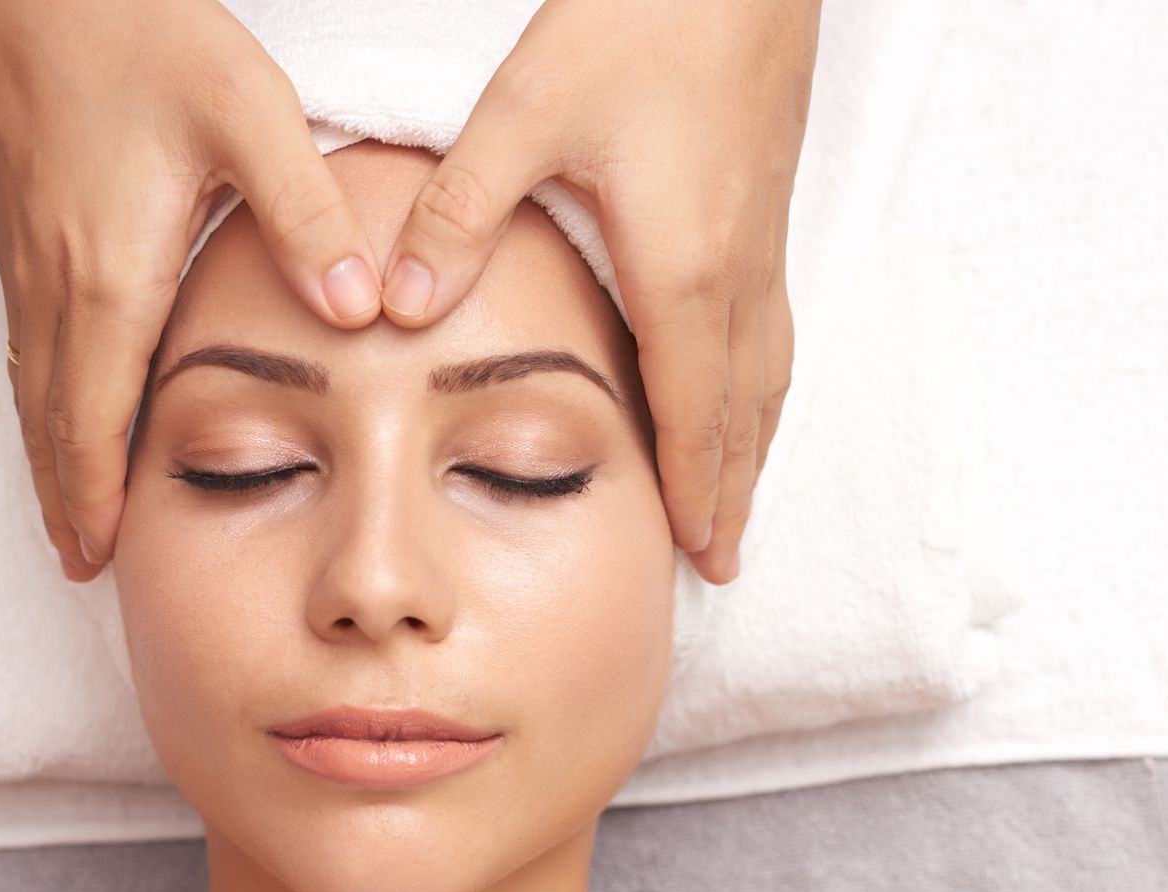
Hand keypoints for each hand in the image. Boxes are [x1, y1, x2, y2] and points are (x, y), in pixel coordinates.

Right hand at [0, 0, 383, 579]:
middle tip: (82, 565)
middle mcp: (55, 278)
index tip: (106, 558)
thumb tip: (357, 308)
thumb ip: (305, 214)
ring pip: (31, 384)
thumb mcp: (247, 114)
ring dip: (48, 457)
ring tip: (66, 514)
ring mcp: (27, 253)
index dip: (99, 496)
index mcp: (112, 273)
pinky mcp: (21, 224)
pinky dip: (40, 398)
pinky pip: (27, 340)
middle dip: (66, 500)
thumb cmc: (139, 32)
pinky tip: (57, 408)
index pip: (95, 419)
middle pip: (50, 421)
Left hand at [375, 0, 819, 583]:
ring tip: (741, 500)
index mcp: (681, 268)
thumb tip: (391, 306)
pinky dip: (764, 387)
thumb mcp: (528, 108)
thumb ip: (461, 211)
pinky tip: (750, 390)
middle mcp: (737, 271)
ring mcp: (762, 241)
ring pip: (769, 374)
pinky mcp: (766, 209)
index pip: (691, 413)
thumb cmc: (645, 20)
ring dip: (755, 445)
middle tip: (723, 561)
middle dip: (731, 492)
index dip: (691, 490)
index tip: (696, 554)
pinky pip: (775, 330)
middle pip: (742, 413)